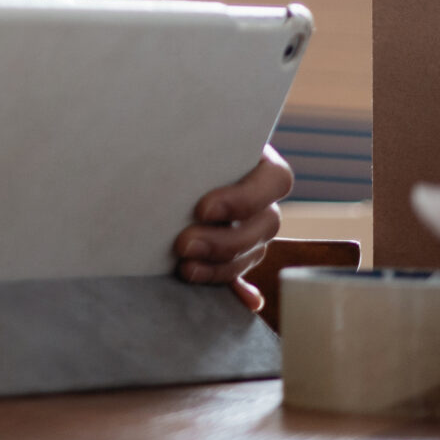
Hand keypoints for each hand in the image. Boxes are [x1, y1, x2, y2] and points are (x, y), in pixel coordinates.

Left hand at [175, 147, 291, 310]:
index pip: (275, 181)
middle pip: (265, 224)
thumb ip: (186, 152)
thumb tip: (180, 160)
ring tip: (185, 267)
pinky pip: (246, 275)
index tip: (202, 209)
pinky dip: (242, 289)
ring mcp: (253, 225)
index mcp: (259, 161)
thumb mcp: (186, 140)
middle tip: (183, 244)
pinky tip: (247, 300)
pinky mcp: (236, 251)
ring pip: (253, 252)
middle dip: (223, 241)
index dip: (243, 199)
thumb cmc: (175, 139)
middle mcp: (262, 196)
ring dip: (222, 266)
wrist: (164, 149)